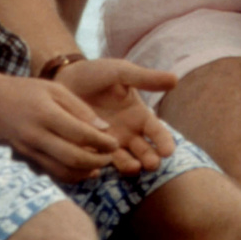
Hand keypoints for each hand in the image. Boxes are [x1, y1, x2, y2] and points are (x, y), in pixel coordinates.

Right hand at [0, 72, 119, 182]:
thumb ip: (80, 108)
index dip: (103, 142)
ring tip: (100, 164)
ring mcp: (29, 151)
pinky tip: (83, 169)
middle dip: (98, 160)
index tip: (115, 142)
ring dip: (86, 172)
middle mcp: (37, 136)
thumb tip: (103, 129)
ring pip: (63, 172)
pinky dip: (70, 175)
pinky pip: (52, 174)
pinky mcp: (25, 160)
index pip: (81, 135)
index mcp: (46, 114)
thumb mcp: (54, 89)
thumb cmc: (25, 91)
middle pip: (74, 158)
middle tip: (111, 155)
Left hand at [54, 58, 177, 173]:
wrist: (65, 78)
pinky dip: (102, 164)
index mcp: (139, 115)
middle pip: (145, 151)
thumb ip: (145, 78)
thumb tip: (175, 79)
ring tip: (134, 167)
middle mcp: (128, 133)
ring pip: (125, 160)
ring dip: (131, 166)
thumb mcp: (122, 73)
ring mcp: (110, 142)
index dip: (164, 142)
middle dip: (150, 159)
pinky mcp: (90, 148)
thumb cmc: (97, 73)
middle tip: (152, 163)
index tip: (168, 151)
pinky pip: (98, 160)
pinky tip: (103, 164)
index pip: (157, 132)